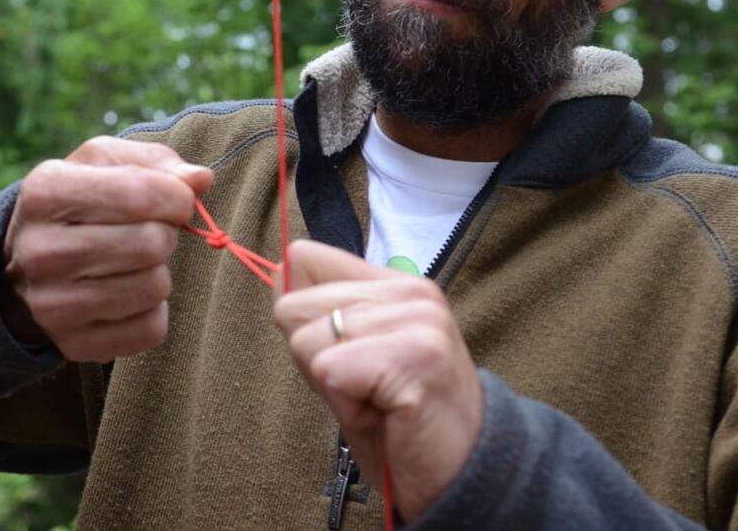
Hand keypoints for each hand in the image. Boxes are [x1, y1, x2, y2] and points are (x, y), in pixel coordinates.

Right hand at [3, 136, 211, 361]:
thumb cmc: (79, 203)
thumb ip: (156, 163)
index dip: (176, 196)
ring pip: (154, 288)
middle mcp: (41, 251)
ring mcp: (53, 306)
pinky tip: (127, 294)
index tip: (175, 199)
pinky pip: (152, 329)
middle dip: (165, 233)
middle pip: (151, 243)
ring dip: (158, 272)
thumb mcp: (102, 164)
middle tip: (147, 232)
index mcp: (46, 193)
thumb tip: (200, 179)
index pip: (139, 193)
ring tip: (133, 263)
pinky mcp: (75, 345)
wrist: (22, 266)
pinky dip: (152, 311)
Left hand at [273, 240, 482, 520]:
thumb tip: (275, 278)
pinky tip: (384, 415)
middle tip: (365, 390)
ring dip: (333, 388)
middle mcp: (410, 291)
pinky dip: (346, 405)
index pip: (306, 259)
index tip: (343, 358)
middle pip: (294, 305)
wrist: (461, 479)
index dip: (301, 317)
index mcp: (395, 285)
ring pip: (307, 340)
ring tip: (378, 403)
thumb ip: (319, 319)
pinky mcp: (416, 355)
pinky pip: (330, 370)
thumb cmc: (402, 425)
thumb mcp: (352, 361)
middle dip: (315, 360)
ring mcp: (418, 319)